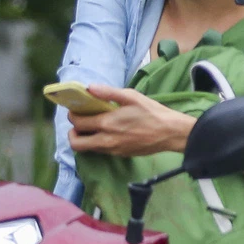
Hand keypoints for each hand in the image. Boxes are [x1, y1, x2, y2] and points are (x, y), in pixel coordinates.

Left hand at [66, 85, 193, 157]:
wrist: (170, 133)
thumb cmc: (152, 112)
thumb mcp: (131, 96)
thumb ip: (108, 92)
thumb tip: (89, 88)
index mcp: (107, 123)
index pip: (77, 123)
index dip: (72, 116)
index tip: (76, 110)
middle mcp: (106, 140)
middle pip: (76, 143)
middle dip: (73, 133)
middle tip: (79, 124)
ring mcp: (113, 150)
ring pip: (88, 149)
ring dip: (85, 139)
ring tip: (92, 127)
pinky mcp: (120, 155)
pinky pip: (101, 151)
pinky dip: (97, 143)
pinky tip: (107, 133)